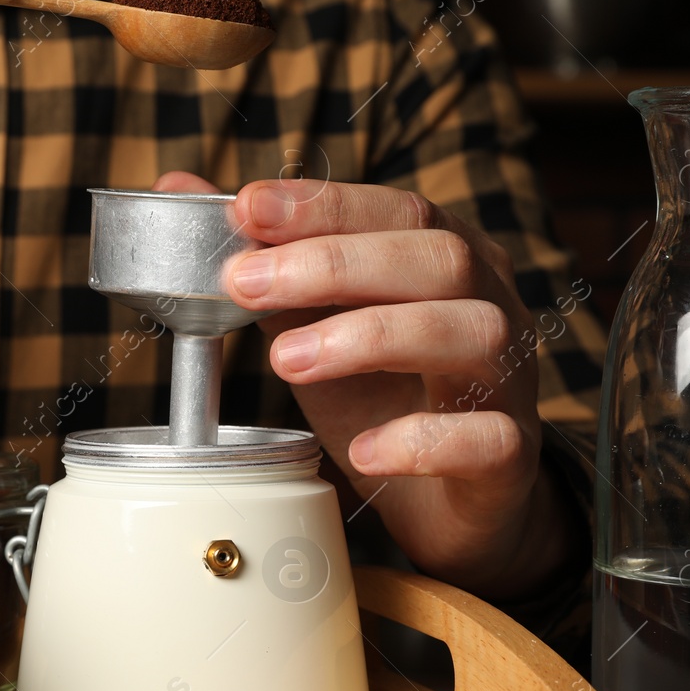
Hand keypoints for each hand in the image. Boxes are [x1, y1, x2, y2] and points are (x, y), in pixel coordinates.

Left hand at [154, 172, 573, 601]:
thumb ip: (262, 260)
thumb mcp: (314, 322)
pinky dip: (421, 440)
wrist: (452, 501)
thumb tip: (179, 189)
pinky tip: (363, 451)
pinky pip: (483, 437)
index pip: (396, 211)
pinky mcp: (510, 453)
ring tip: (285, 359)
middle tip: (244, 282)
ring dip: (371, 337)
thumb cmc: (385, 397)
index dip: (323, 205)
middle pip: (438, 257)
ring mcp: (509, 379)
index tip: (246, 208)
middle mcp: (490, 304)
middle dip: (334, 263)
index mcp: (444, 259)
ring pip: (472, 333)